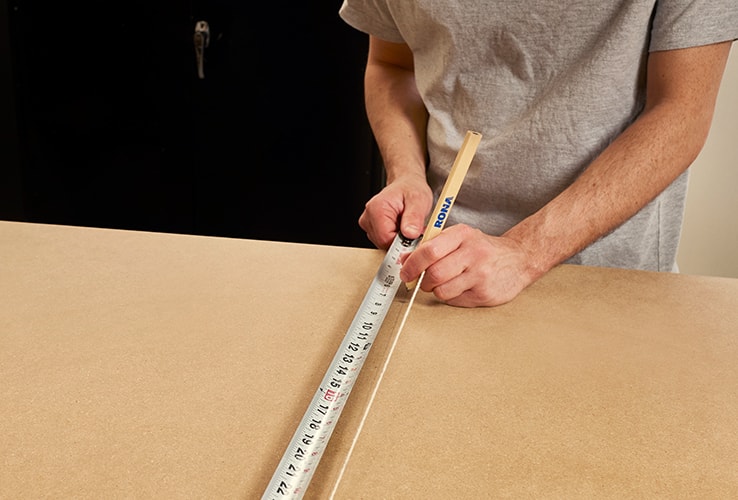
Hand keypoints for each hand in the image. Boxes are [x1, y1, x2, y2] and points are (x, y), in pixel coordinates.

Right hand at [358, 174, 432, 248]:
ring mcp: (368, 223)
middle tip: (413, 228)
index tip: (414, 236)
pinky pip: (384, 241)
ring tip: (406, 225)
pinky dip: (395, 238)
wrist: (406, 184)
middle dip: (401, 241)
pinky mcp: (372, 228)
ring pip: (384, 244)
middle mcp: (368, 217)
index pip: (385, 239)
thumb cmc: (410, 189)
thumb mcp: (418, 200)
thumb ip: (414, 217)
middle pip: (383, 243)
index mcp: (377, 208)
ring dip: (399, 240)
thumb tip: (410, 234)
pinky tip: (401, 228)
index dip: (402, 242)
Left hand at [399, 224, 537, 306]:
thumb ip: (431, 246)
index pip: (429, 251)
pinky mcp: (484, 293)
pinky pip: (455, 301)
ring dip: (436, 290)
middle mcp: (473, 253)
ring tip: (443, 284)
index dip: (412, 264)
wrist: (519, 259)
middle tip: (422, 281)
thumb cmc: (483, 249)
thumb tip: (404, 260)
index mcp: (463, 235)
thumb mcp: (459, 238)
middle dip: (422, 281)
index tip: (405, 271)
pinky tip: (459, 288)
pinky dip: (450, 297)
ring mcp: (480, 275)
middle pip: (434, 274)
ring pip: (442, 291)